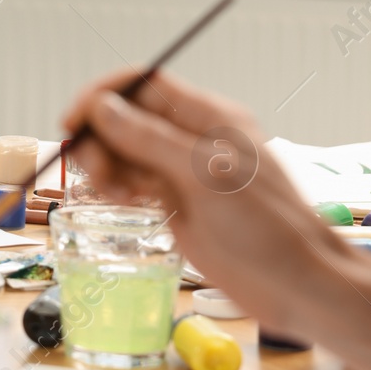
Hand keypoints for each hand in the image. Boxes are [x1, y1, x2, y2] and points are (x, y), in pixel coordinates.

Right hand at [60, 67, 349, 326]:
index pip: (143, 85)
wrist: (296, 283)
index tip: (74, 122)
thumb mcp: (205, 175)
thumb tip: (102, 107)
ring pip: (123, 150)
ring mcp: (181, 170)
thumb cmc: (267, 225)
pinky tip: (123, 201)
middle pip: (125, 118)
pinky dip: (115, 186)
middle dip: (101, 138)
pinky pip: (131, 180)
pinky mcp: (174, 201)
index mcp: (208, 117)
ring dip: (105, 165)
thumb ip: (150, 139)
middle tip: (96, 172)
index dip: (104, 95)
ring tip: (114, 194)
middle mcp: (190, 138)